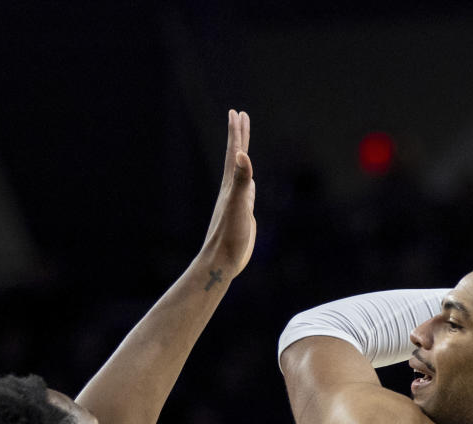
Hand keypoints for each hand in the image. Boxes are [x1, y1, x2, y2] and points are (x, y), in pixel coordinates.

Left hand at [202, 109, 255, 276]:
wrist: (222, 261)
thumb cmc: (229, 236)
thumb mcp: (238, 205)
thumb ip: (241, 180)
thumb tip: (242, 155)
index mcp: (230, 185)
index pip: (234, 153)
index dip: (236, 133)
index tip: (236, 112)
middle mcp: (232, 190)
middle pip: (236, 157)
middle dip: (238, 136)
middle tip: (240, 115)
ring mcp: (237, 202)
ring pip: (240, 172)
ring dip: (242, 156)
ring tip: (244, 145)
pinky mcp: (242, 215)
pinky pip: (246, 191)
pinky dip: (248, 181)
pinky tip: (251, 182)